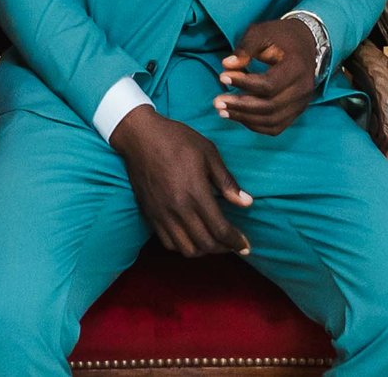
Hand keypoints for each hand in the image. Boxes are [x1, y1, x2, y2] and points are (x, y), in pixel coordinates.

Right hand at [109, 108, 252, 255]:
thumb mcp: (209, 153)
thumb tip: (247, 203)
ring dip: (203, 250)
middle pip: (205, 244)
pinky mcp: (150, 215)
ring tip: (213, 241)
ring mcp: (162, 215)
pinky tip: (192, 237)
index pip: (220, 230)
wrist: (141, 137)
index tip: (245, 246)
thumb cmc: (177, 140)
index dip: (235, 241)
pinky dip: (183, 246)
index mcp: (196, 193)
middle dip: (223, 248)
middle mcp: (178, 209)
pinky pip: (168, 243)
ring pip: (186, 249)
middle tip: (232, 243)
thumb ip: (227, 182)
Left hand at [215, 16, 319, 133]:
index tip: (222, 76)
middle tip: (217, 101)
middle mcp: (303, 88)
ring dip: (244, 118)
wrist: (306, 42)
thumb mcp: (262, 32)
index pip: (269, 84)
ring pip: (272, 121)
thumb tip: (227, 66)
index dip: (244, 83)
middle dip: (240, 106)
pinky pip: (275, 127)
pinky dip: (255, 125)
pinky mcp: (297, 111)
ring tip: (222, 110)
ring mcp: (302, 103)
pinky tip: (238, 116)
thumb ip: (245, 47)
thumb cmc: (281, 36)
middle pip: (270, 106)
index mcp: (297, 66)